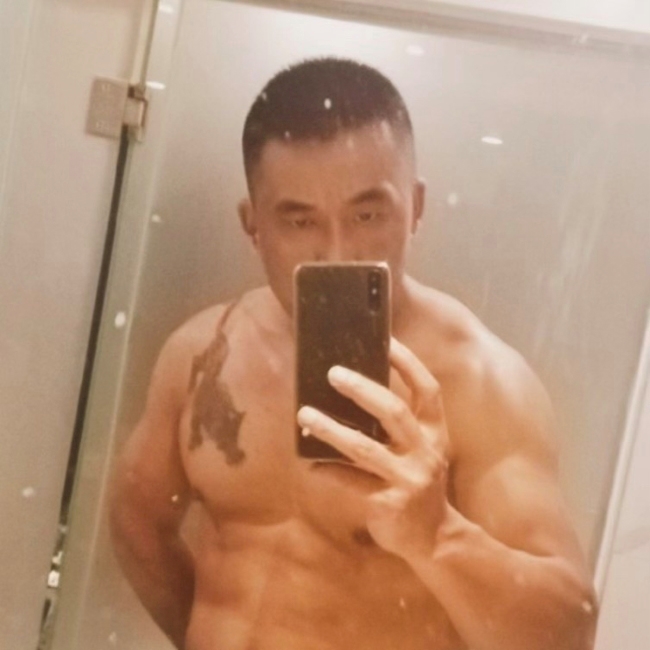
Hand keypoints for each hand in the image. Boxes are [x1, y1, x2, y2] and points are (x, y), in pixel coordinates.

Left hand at [297, 338, 450, 559]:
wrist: (435, 537)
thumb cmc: (419, 482)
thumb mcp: (421, 449)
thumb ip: (400, 425)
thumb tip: (355, 390)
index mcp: (435, 432)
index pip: (427, 389)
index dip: (408, 363)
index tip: (386, 340)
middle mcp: (426, 450)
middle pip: (393, 411)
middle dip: (362, 389)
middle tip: (332, 373)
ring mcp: (409, 478)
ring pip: (364, 448)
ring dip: (330, 429)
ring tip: (304, 414)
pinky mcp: (389, 503)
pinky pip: (351, 482)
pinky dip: (328, 471)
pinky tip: (311, 465)